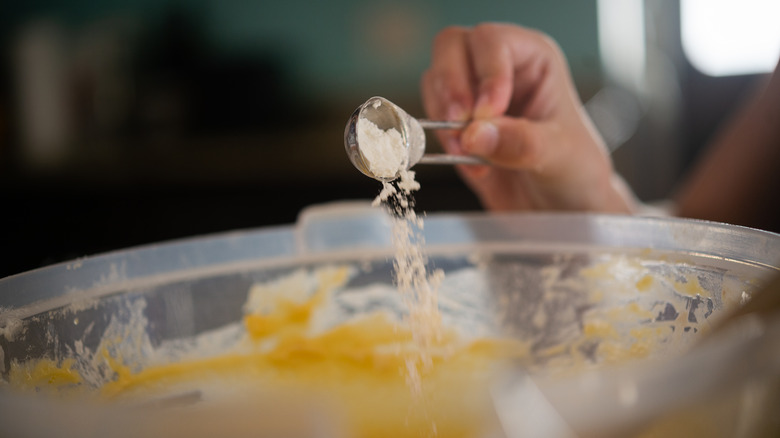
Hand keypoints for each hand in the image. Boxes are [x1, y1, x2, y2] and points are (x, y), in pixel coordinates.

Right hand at [421, 23, 635, 212]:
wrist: (562, 208)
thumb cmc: (576, 172)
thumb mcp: (560, 156)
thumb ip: (522, 142)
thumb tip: (475, 133)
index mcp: (534, 59)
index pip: (493, 43)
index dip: (485, 74)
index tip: (488, 112)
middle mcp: (500, 69)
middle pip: (452, 47)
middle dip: (451, 88)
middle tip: (460, 126)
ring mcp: (474, 95)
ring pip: (435, 81)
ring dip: (443, 119)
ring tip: (469, 152)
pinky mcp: (457, 125)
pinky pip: (429, 117)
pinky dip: (440, 141)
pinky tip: (470, 163)